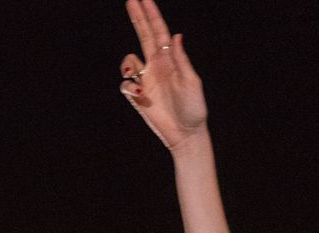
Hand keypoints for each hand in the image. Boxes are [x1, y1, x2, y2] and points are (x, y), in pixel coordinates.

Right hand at [119, 0, 206, 151]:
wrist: (185, 134)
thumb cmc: (194, 109)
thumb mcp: (191, 82)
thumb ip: (181, 60)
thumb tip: (176, 36)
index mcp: (170, 60)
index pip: (158, 32)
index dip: (150, 15)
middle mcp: (156, 66)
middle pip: (143, 36)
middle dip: (137, 18)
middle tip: (131, 0)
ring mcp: (146, 80)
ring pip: (129, 61)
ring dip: (127, 64)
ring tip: (133, 73)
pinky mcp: (137, 96)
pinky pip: (125, 85)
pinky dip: (129, 87)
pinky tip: (141, 95)